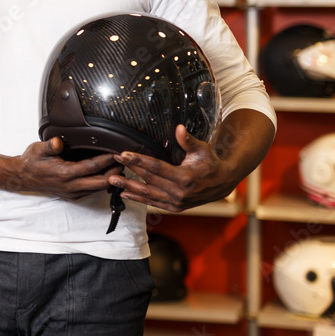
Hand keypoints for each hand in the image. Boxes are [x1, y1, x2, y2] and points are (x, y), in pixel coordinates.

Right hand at [17, 137, 123, 200]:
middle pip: (101, 182)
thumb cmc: (32, 161)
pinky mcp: (72, 196)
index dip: (107, 160)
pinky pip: (92, 190)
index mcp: (65, 174)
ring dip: (110, 179)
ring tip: (119, 166)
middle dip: (115, 172)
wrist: (22, 177)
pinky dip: (101, 183)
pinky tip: (106, 174)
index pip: (92, 167)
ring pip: (98, 188)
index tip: (117, 153)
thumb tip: (58, 142)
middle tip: (124, 161)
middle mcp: (71, 186)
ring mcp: (72, 193)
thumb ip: (50, 145)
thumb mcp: (38, 149)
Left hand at [108, 125, 232, 211]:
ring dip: (129, 187)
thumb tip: (178, 128)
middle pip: (149, 180)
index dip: (139, 160)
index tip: (124, 154)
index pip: (156, 167)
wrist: (221, 184)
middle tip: (114, 162)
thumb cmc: (210, 163)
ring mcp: (176, 202)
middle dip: (130, 170)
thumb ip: (188, 140)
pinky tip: (125, 194)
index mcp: (185, 177)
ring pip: (148, 194)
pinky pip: (153, 203)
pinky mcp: (174, 207)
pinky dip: (138, 199)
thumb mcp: (202, 150)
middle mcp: (179, 192)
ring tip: (112, 180)